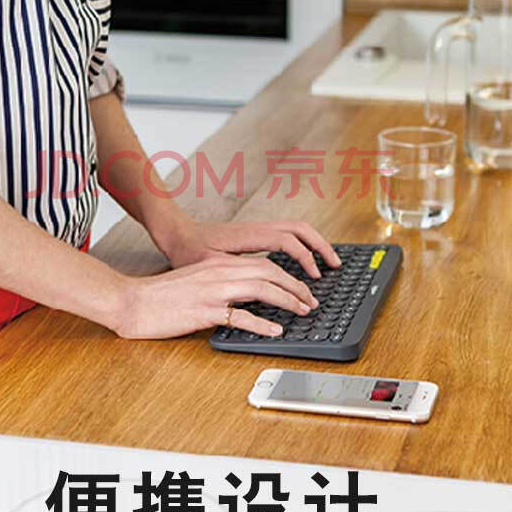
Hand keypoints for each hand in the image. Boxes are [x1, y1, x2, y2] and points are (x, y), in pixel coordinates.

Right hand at [114, 256, 319, 339]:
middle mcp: (219, 273)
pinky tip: (275, 330)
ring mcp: (212, 291)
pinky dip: (262, 324)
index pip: (264, 264)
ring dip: (287, 300)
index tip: (302, 290)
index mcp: (218, 265)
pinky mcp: (203, 311)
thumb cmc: (160, 295)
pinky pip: (240, 316)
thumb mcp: (196, 280)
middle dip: (296, 287)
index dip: (288, 277)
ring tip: (302, 312)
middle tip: (311, 301)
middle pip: (270, 272)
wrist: (131, 301)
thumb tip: (248, 295)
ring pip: (261, 289)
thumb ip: (221, 283)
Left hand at [158, 219, 341, 278]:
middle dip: (321, 245)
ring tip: (327, 262)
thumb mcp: (207, 264)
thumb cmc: (187, 250)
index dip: (304, 258)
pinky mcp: (256, 233)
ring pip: (296, 228)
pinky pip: (287, 233)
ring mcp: (258, 228)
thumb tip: (257, 284)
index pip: (287, 241)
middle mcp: (257, 228)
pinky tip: (305, 259)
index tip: (313, 277)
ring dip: (315, 242)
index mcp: (249, 235)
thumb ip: (232, 272)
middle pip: (300, 228)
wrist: (175, 233)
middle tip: (335, 265)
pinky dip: (303, 243)